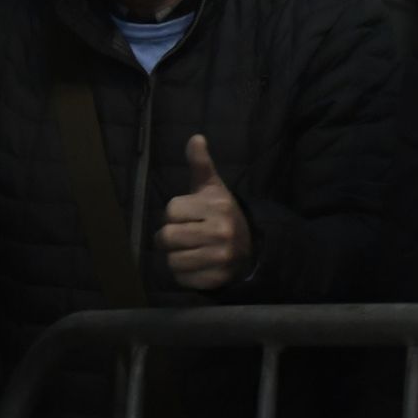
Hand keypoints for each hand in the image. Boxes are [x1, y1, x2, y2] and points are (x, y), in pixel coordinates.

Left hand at [155, 136, 251, 290]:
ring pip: (171, 260)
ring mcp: (220, 257)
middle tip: (182, 236)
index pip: (171, 209)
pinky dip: (184, 274)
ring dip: (175, 257)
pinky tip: (197, 265)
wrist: (250, 247)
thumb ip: (201, 165)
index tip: (187, 216)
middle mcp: (220, 231)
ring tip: (189, 250)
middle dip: (169, 238)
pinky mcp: (217, 279)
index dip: (174, 214)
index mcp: (217, 206)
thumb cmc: (221, 214)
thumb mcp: (213, 188)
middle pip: (167, 236)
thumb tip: (195, 138)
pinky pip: (182, 279)